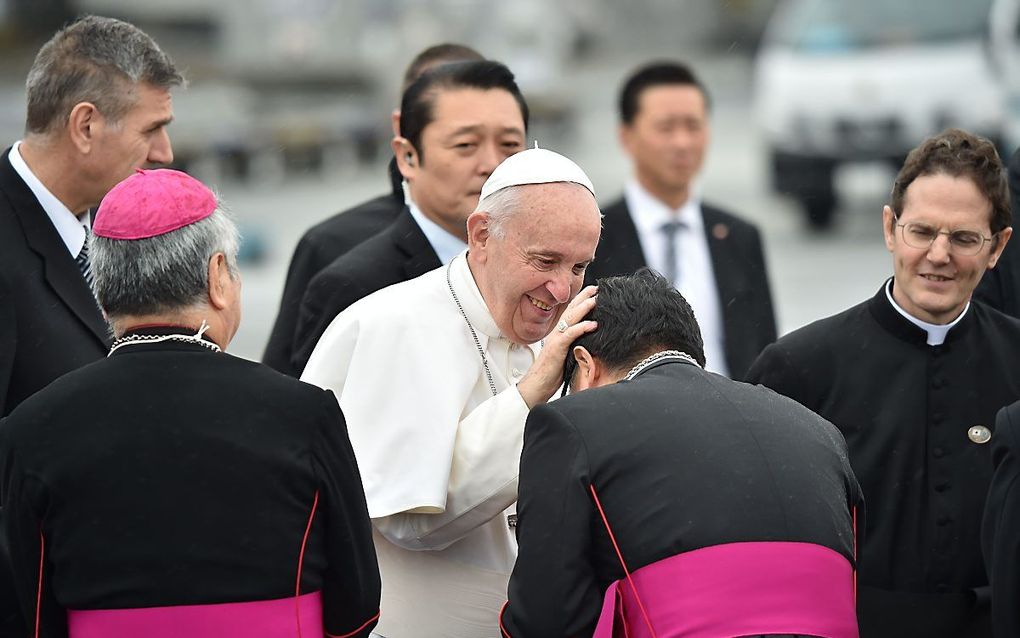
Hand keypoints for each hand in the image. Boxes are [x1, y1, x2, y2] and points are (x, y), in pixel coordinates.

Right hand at [517, 285, 597, 408]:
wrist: (536, 387)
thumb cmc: (551, 374)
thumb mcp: (567, 357)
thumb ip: (575, 347)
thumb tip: (589, 342)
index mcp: (559, 335)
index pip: (571, 313)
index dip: (581, 301)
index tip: (594, 292)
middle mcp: (556, 334)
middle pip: (570, 311)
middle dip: (583, 298)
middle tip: (596, 288)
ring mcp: (555, 340)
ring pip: (570, 319)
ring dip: (584, 308)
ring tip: (596, 300)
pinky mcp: (556, 349)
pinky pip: (569, 335)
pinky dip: (581, 328)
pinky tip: (592, 324)